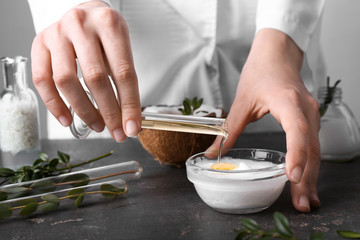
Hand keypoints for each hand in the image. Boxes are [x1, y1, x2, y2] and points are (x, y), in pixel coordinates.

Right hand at [31, 1, 140, 141]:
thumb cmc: (105, 33)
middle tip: (116, 131)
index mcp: (109, 24)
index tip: (131, 127)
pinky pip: (42, 80)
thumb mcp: (122, 47)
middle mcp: (81, 25)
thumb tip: (129, 119)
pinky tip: (67, 119)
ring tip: (97, 125)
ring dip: (83, 110)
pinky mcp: (40, 43)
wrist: (85, 13)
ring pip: (66, 81)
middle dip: (108, 112)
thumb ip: (124, 79)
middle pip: (95, 77)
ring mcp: (57, 33)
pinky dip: (54, 105)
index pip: (123, 72)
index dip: (129, 104)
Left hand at [208, 29, 320, 211]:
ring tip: (305, 200)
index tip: (293, 176)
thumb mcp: (242, 100)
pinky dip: (310, 165)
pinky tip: (305, 180)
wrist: (277, 54)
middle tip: (301, 204)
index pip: (296, 130)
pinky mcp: (310, 120)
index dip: (296, 153)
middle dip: (307, 178)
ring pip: (315, 150)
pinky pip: (313, 145)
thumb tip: (213, 153)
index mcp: (287, 102)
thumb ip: (228, 129)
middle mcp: (305, 110)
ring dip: (311, 176)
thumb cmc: (261, 72)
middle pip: (311, 148)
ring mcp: (311, 115)